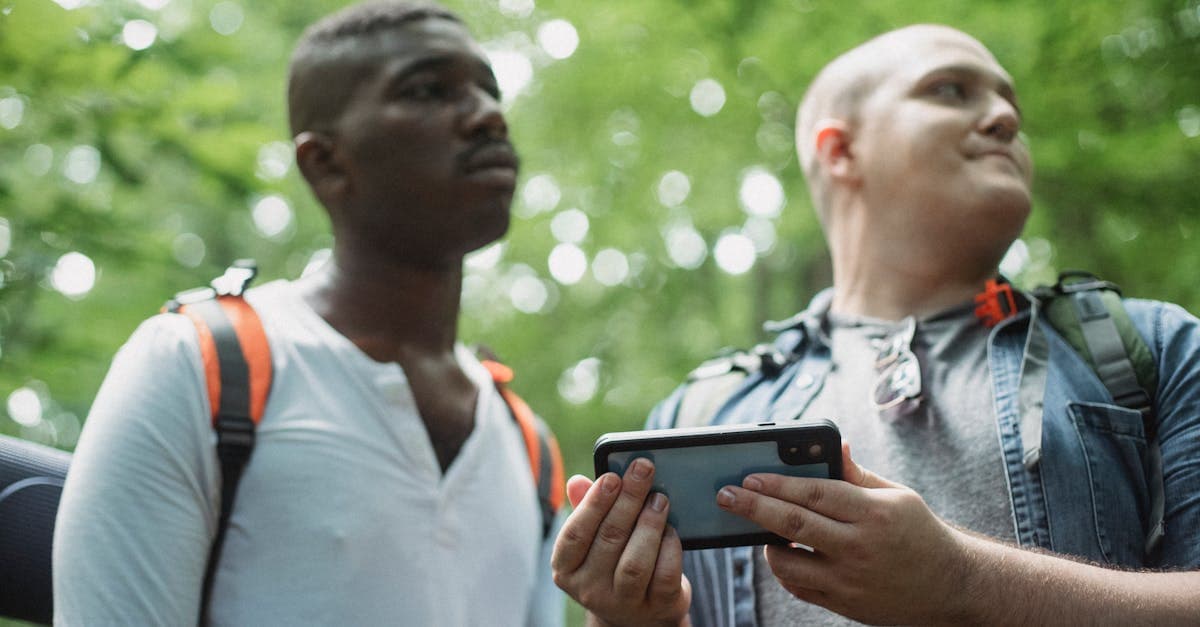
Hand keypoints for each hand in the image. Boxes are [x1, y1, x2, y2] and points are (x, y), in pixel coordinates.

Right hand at [551, 459, 691, 626]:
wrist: (639, 612)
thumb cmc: (614, 562)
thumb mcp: (595, 540)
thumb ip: (586, 510)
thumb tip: (576, 482)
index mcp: (567, 569)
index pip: (574, 535)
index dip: (593, 504)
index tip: (612, 476)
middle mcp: (590, 590)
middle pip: (609, 540)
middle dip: (628, 500)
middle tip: (643, 471)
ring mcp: (623, 604)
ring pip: (636, 562)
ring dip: (650, 524)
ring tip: (660, 499)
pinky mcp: (657, 607)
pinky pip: (665, 575)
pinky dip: (670, 547)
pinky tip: (672, 529)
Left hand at [716, 442, 973, 624]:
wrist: (950, 586)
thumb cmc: (918, 532)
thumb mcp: (897, 495)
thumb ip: (857, 475)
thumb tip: (836, 444)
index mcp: (875, 513)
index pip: (814, 493)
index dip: (777, 484)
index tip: (748, 477)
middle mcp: (860, 547)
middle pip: (793, 524)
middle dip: (753, 508)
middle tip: (726, 496)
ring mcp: (850, 580)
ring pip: (788, 562)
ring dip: (767, 544)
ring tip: (763, 529)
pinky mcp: (845, 604)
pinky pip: (799, 587)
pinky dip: (784, 570)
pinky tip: (784, 553)